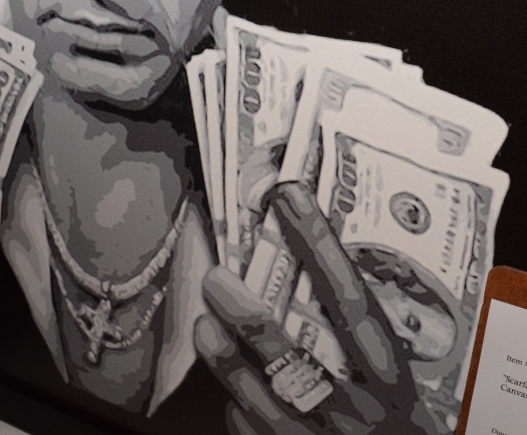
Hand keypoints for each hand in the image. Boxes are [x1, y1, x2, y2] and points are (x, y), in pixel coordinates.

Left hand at [195, 183, 435, 433]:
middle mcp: (359, 415)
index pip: (353, 301)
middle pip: (295, 358)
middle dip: (250, 316)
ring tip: (204, 325)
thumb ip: (371, 343)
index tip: (289, 198)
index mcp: (393, 383)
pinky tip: (232, 391)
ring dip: (227, 360)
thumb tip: (327, 274)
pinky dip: (241, 410)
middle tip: (216, 278)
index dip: (318, 245)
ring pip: (263, 400)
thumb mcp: (408, 389)